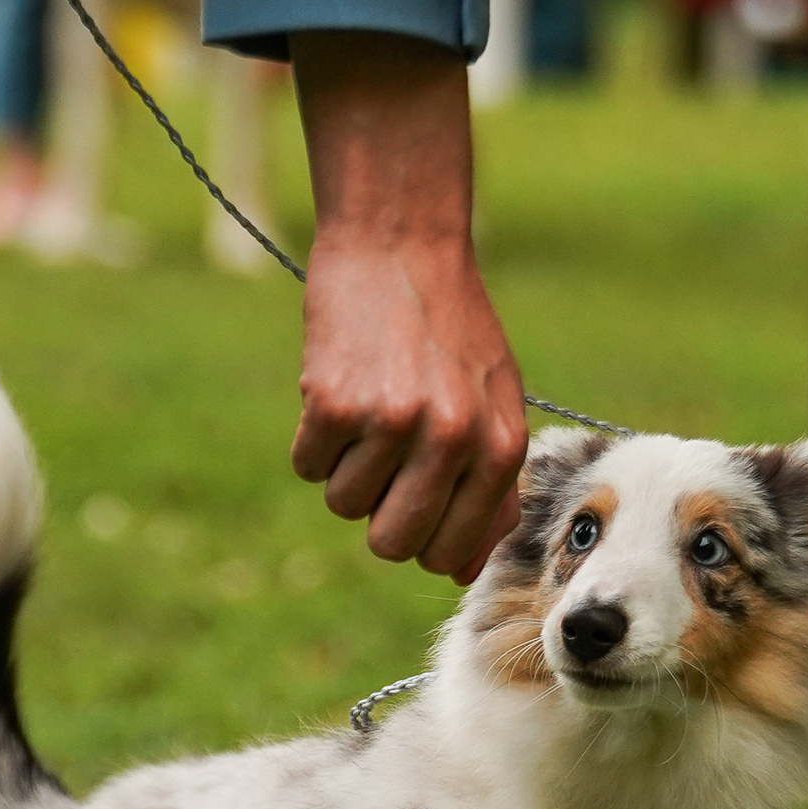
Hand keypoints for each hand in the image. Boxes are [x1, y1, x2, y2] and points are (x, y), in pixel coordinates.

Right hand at [287, 33, 528, 584]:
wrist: (400, 241)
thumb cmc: (452, 329)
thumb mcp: (495, 404)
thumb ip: (488, 487)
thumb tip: (460, 567)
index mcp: (500, 448)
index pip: (449, 554)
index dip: (422, 540)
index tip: (413, 506)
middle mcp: (451, 441)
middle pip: (392, 545)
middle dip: (379, 518)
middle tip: (382, 465)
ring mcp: (391, 423)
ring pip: (345, 505)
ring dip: (346, 468)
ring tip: (368, 408)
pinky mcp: (333, 403)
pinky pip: (308, 465)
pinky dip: (314, 437)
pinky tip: (339, 387)